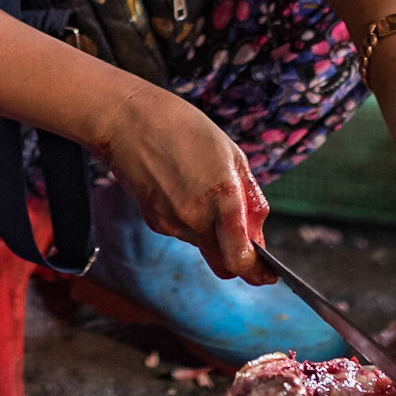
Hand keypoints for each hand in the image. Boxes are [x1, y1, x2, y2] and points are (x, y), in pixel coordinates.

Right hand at [91, 83, 271, 282]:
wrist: (129, 121)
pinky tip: (181, 188)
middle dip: (237, 260)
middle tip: (244, 242)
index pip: (240, 258)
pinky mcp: (154, 221)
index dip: (257, 272)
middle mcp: (196, 216)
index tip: (267, 274)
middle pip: (223, 264)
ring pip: (203, 245)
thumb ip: (250, 200)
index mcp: (223, 195)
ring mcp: (171, 222)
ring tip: (201, 187)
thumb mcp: (232, 155)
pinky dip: (189, 219)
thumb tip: (258, 237)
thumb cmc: (186, 129)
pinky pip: (182, 232)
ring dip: (211, 230)